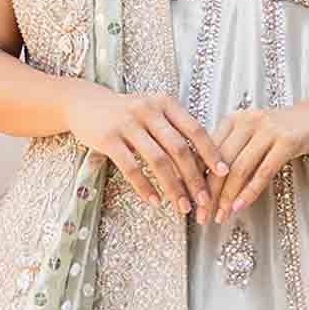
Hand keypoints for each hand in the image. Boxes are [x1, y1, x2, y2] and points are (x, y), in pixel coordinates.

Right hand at [63, 83, 228, 221]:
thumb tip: (203, 161)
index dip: (211, 153)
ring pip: (157, 160)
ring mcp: (127, 123)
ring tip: (182, 207)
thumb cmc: (125, 113)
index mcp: (165, 103)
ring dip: (173, 187)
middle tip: (204, 200)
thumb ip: (174, 129)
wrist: (84, 103)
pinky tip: (154, 201)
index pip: (195, 130)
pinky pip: (131, 168)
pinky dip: (145, 187)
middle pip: (179, 149)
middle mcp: (148, 110)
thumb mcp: (152, 111)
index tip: (224, 174)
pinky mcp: (108, 138)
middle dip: (194, 178)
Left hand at [209, 91, 308, 221]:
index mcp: (234, 120)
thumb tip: (209, 184)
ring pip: (239, 168)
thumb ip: (235, 152)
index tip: (192, 203)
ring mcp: (267, 129)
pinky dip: (250, 192)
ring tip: (220, 216)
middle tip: (203, 216)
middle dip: (209, 193)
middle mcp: (247, 120)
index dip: (197, 179)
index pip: (208, 152)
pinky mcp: (287, 141)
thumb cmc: (287, 130)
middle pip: (220, 162)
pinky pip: (263, 171)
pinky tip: (240, 206)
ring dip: (227, 196)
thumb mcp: (256, 136)